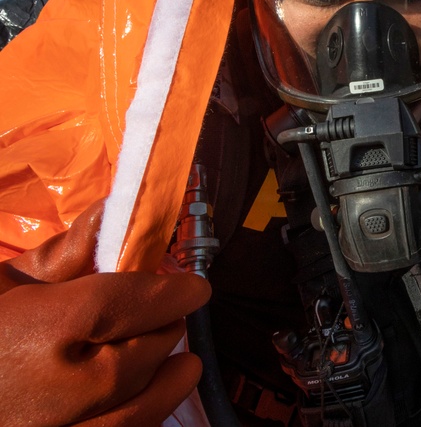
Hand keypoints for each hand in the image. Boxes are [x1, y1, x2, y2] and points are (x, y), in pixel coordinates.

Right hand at [0, 201, 211, 426]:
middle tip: (172, 310)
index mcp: (25, 332)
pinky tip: (154, 395)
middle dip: (164, 327)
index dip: (168, 291)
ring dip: (166, 379)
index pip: (120, 305)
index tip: (194, 285)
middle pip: (137, 356)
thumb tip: (112, 215)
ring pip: (136, 411)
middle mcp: (40, 394)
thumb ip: (60, 257)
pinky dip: (144, 417)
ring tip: (178, 354)